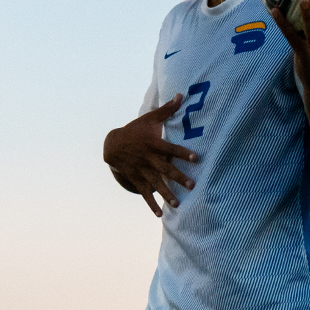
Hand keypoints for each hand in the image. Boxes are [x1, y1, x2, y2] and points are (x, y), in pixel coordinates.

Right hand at [103, 94, 193, 215]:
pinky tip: (160, 214)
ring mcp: (142, 171)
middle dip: (178, 177)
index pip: (171, 149)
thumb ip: (167, 110)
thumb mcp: (149, 119)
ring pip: (156, 184)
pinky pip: (145, 193)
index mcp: (154, 144)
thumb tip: (181, 95)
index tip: (196, 158)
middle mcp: (148, 159)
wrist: (113, 145)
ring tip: (178, 204)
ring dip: (167, 194)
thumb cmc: (136, 130)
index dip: (183, 153)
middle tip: (192, 185)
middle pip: (165, 169)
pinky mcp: (137, 179)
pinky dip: (152, 204)